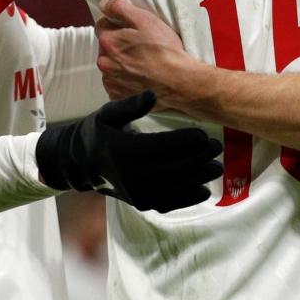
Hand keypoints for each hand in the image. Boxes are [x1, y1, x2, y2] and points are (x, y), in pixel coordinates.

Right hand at [34, 91, 221, 212]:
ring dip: (200, 177)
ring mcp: (138, 193)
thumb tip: (152, 95)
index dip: (189, 141)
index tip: (204, 135)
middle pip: (176, 167)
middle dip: (200, 157)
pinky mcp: (142, 204)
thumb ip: (131, 104)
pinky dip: (189, 198)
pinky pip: (170, 203)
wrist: (82, 163)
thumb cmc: (99, 133)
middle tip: (217, 148)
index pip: (166, 147)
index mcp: (126, 151)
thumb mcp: (108, 114)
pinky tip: (203, 189)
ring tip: (216, 166)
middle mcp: (133, 176)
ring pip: (177, 186)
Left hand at [95, 0, 196, 109]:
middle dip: (119, 44)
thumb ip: (120, 8)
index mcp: (108, 41)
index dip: (117, 24)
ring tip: (142, 62)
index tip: (132, 29)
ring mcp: (110, 81)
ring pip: (110, 65)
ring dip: (120, 62)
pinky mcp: (118, 96)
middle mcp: (104, 62)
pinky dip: (124, 79)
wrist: (177, 81)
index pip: (102, 25)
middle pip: (106, 46)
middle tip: (140, 46)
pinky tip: (139, 76)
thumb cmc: (164, 50)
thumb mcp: (145, 19)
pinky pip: (115, 83)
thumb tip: (103, 4)